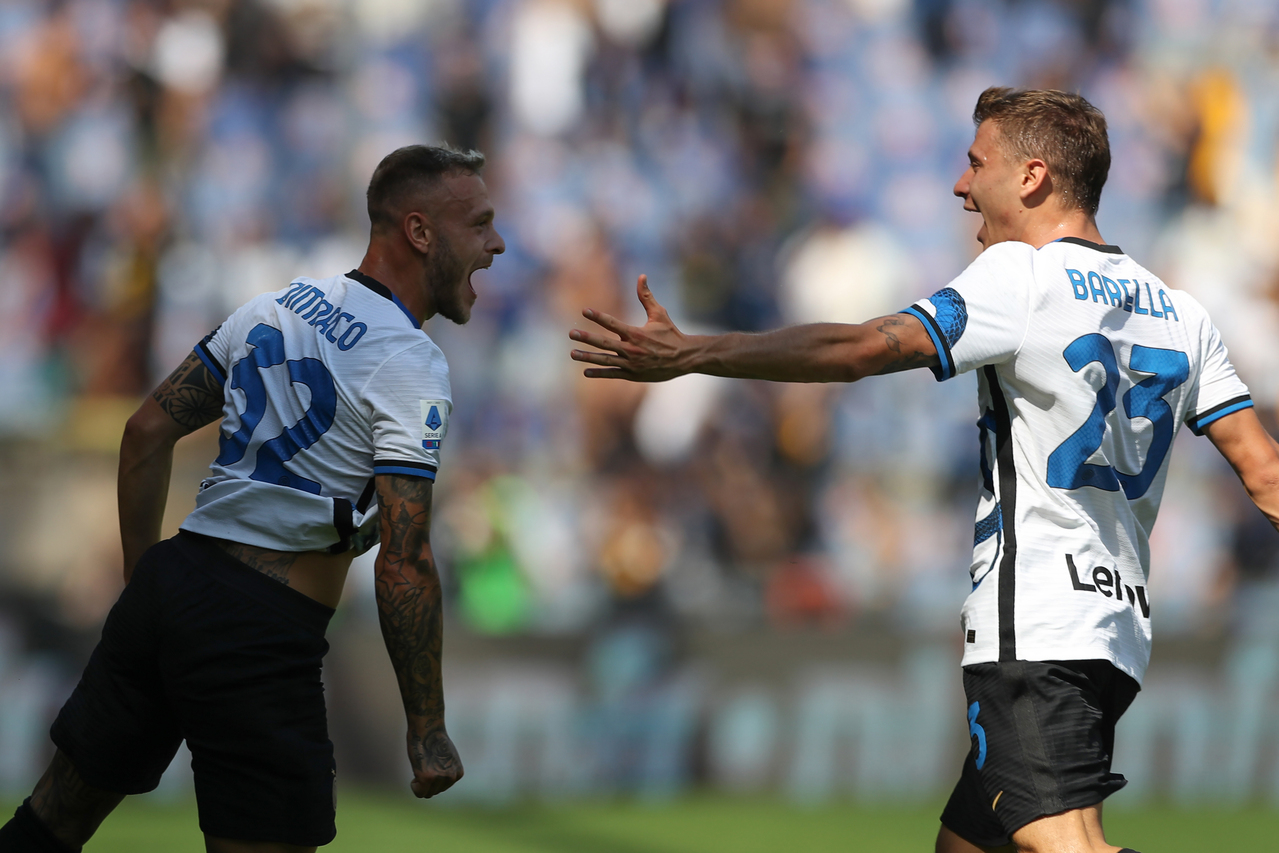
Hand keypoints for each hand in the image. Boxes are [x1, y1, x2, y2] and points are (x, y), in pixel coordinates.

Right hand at [407, 729, 462, 797]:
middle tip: (423, 765)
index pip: (443, 788)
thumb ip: (446, 771)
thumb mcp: (448, 758)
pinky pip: (419, 793)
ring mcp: (440, 778)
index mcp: (458, 773)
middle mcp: (451, 777)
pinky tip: (416, 771)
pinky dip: (414, 786)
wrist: (428, 728)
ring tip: (421, 766)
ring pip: (426, 793)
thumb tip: (440, 783)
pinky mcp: (427, 778)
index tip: (430, 766)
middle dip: (426, 782)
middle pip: (435, 792)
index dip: (433, 779)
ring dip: (420, 783)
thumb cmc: (434, 741)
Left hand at [569, 275, 690, 381]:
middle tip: (571, 333)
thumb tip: (641, 276)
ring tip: (573, 353)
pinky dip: (599, 373)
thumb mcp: (659, 314)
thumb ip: (646, 296)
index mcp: (636, 333)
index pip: (612, 323)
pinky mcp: (633, 375)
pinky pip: (613, 374)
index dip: (597, 316)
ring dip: (588, 357)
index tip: (584, 311)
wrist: (684, 358)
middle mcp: (632, 349)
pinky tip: (586, 371)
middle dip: (586, 338)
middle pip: (604, 343)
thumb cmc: (671, 334)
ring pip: (605, 360)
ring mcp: (631, 364)